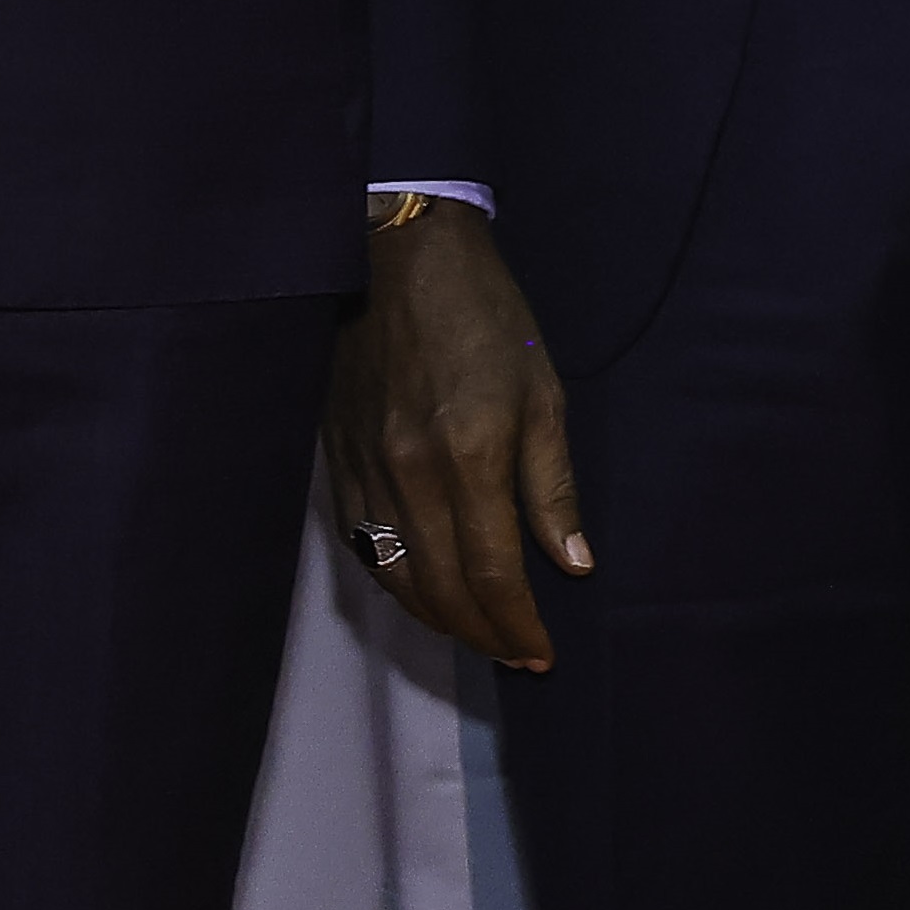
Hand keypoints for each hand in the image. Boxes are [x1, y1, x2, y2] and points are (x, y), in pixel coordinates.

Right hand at [330, 198, 585, 672]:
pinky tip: (417, 586)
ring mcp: (363, 466)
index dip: (517, 624)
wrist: (393, 254)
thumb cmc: (483, 313)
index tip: (542, 652)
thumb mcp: (542, 391)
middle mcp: (408, 472)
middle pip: (438, 586)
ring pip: (392, 571)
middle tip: (515, 655)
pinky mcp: (336, 454)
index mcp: (467, 454)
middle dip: (480, 633)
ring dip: (434, 616)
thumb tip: (572, 564)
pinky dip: (390, 577)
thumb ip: (553, 484)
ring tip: (472, 632)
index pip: (491, 571)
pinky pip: (360, 540)